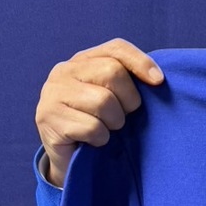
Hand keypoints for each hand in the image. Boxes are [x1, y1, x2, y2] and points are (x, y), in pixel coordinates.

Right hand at [35, 39, 163, 187]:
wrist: (68, 157)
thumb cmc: (97, 123)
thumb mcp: (115, 98)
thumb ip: (129, 82)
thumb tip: (157, 79)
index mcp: (83, 61)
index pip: (116, 48)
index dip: (141, 62)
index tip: (158, 81)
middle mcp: (64, 71)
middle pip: (112, 72)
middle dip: (127, 100)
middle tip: (122, 117)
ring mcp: (52, 93)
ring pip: (103, 101)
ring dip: (113, 123)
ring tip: (105, 129)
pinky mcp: (48, 118)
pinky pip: (92, 127)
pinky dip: (100, 139)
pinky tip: (92, 141)